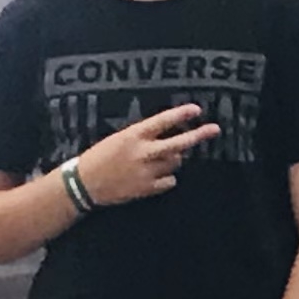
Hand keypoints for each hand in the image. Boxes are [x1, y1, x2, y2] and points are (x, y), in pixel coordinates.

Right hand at [73, 101, 221, 206]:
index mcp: (133, 136)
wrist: (84, 183)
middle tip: (215, 129)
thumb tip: (169, 135)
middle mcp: (142, 153)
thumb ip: (143, 136)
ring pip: (175, 162)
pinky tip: (153, 176)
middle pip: (178, 144)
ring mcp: (146, 172)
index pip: (162, 121)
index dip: (180, 114)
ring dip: (172, 159)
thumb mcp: (119, 138)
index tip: (196, 110)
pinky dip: (167, 178)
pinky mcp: (147, 189)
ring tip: (154, 160)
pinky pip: (170, 181)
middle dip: (198, 136)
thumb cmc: (100, 157)